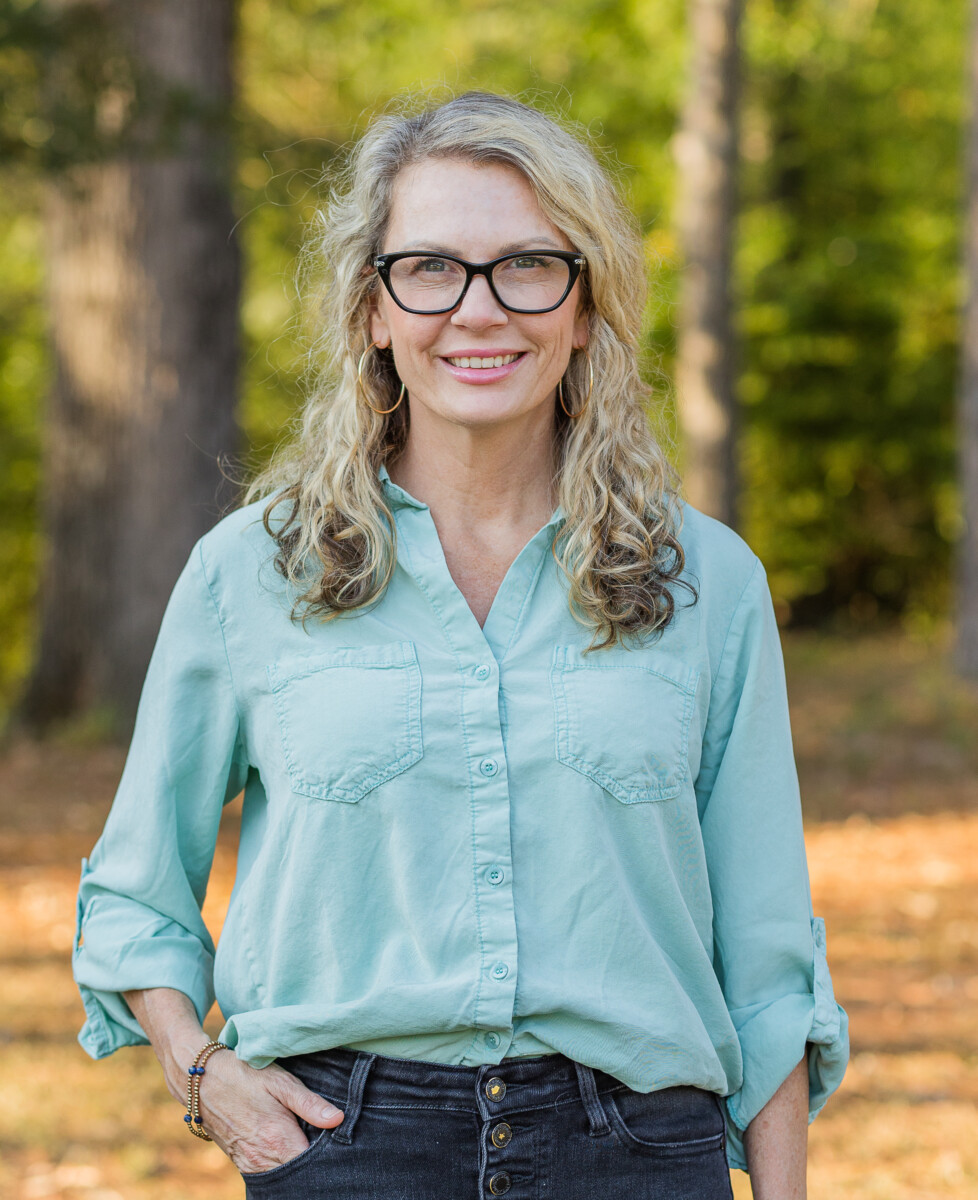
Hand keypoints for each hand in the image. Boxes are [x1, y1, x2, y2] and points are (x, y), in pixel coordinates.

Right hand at [193, 1051, 344, 1174]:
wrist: (200, 1079)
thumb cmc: (243, 1075)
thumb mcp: (280, 1081)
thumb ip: (309, 1103)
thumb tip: (338, 1120)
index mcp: (278, 1140)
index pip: (312, 1164)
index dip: (327, 1155)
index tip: (337, 1141)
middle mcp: (263, 1160)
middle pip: (298, 1173)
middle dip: (313, 1161)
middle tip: (323, 1139)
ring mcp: (249, 1164)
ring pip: (282, 1175)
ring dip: (295, 1162)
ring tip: (305, 1139)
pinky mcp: (240, 1162)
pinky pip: (266, 1172)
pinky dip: (279, 1163)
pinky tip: (286, 1144)